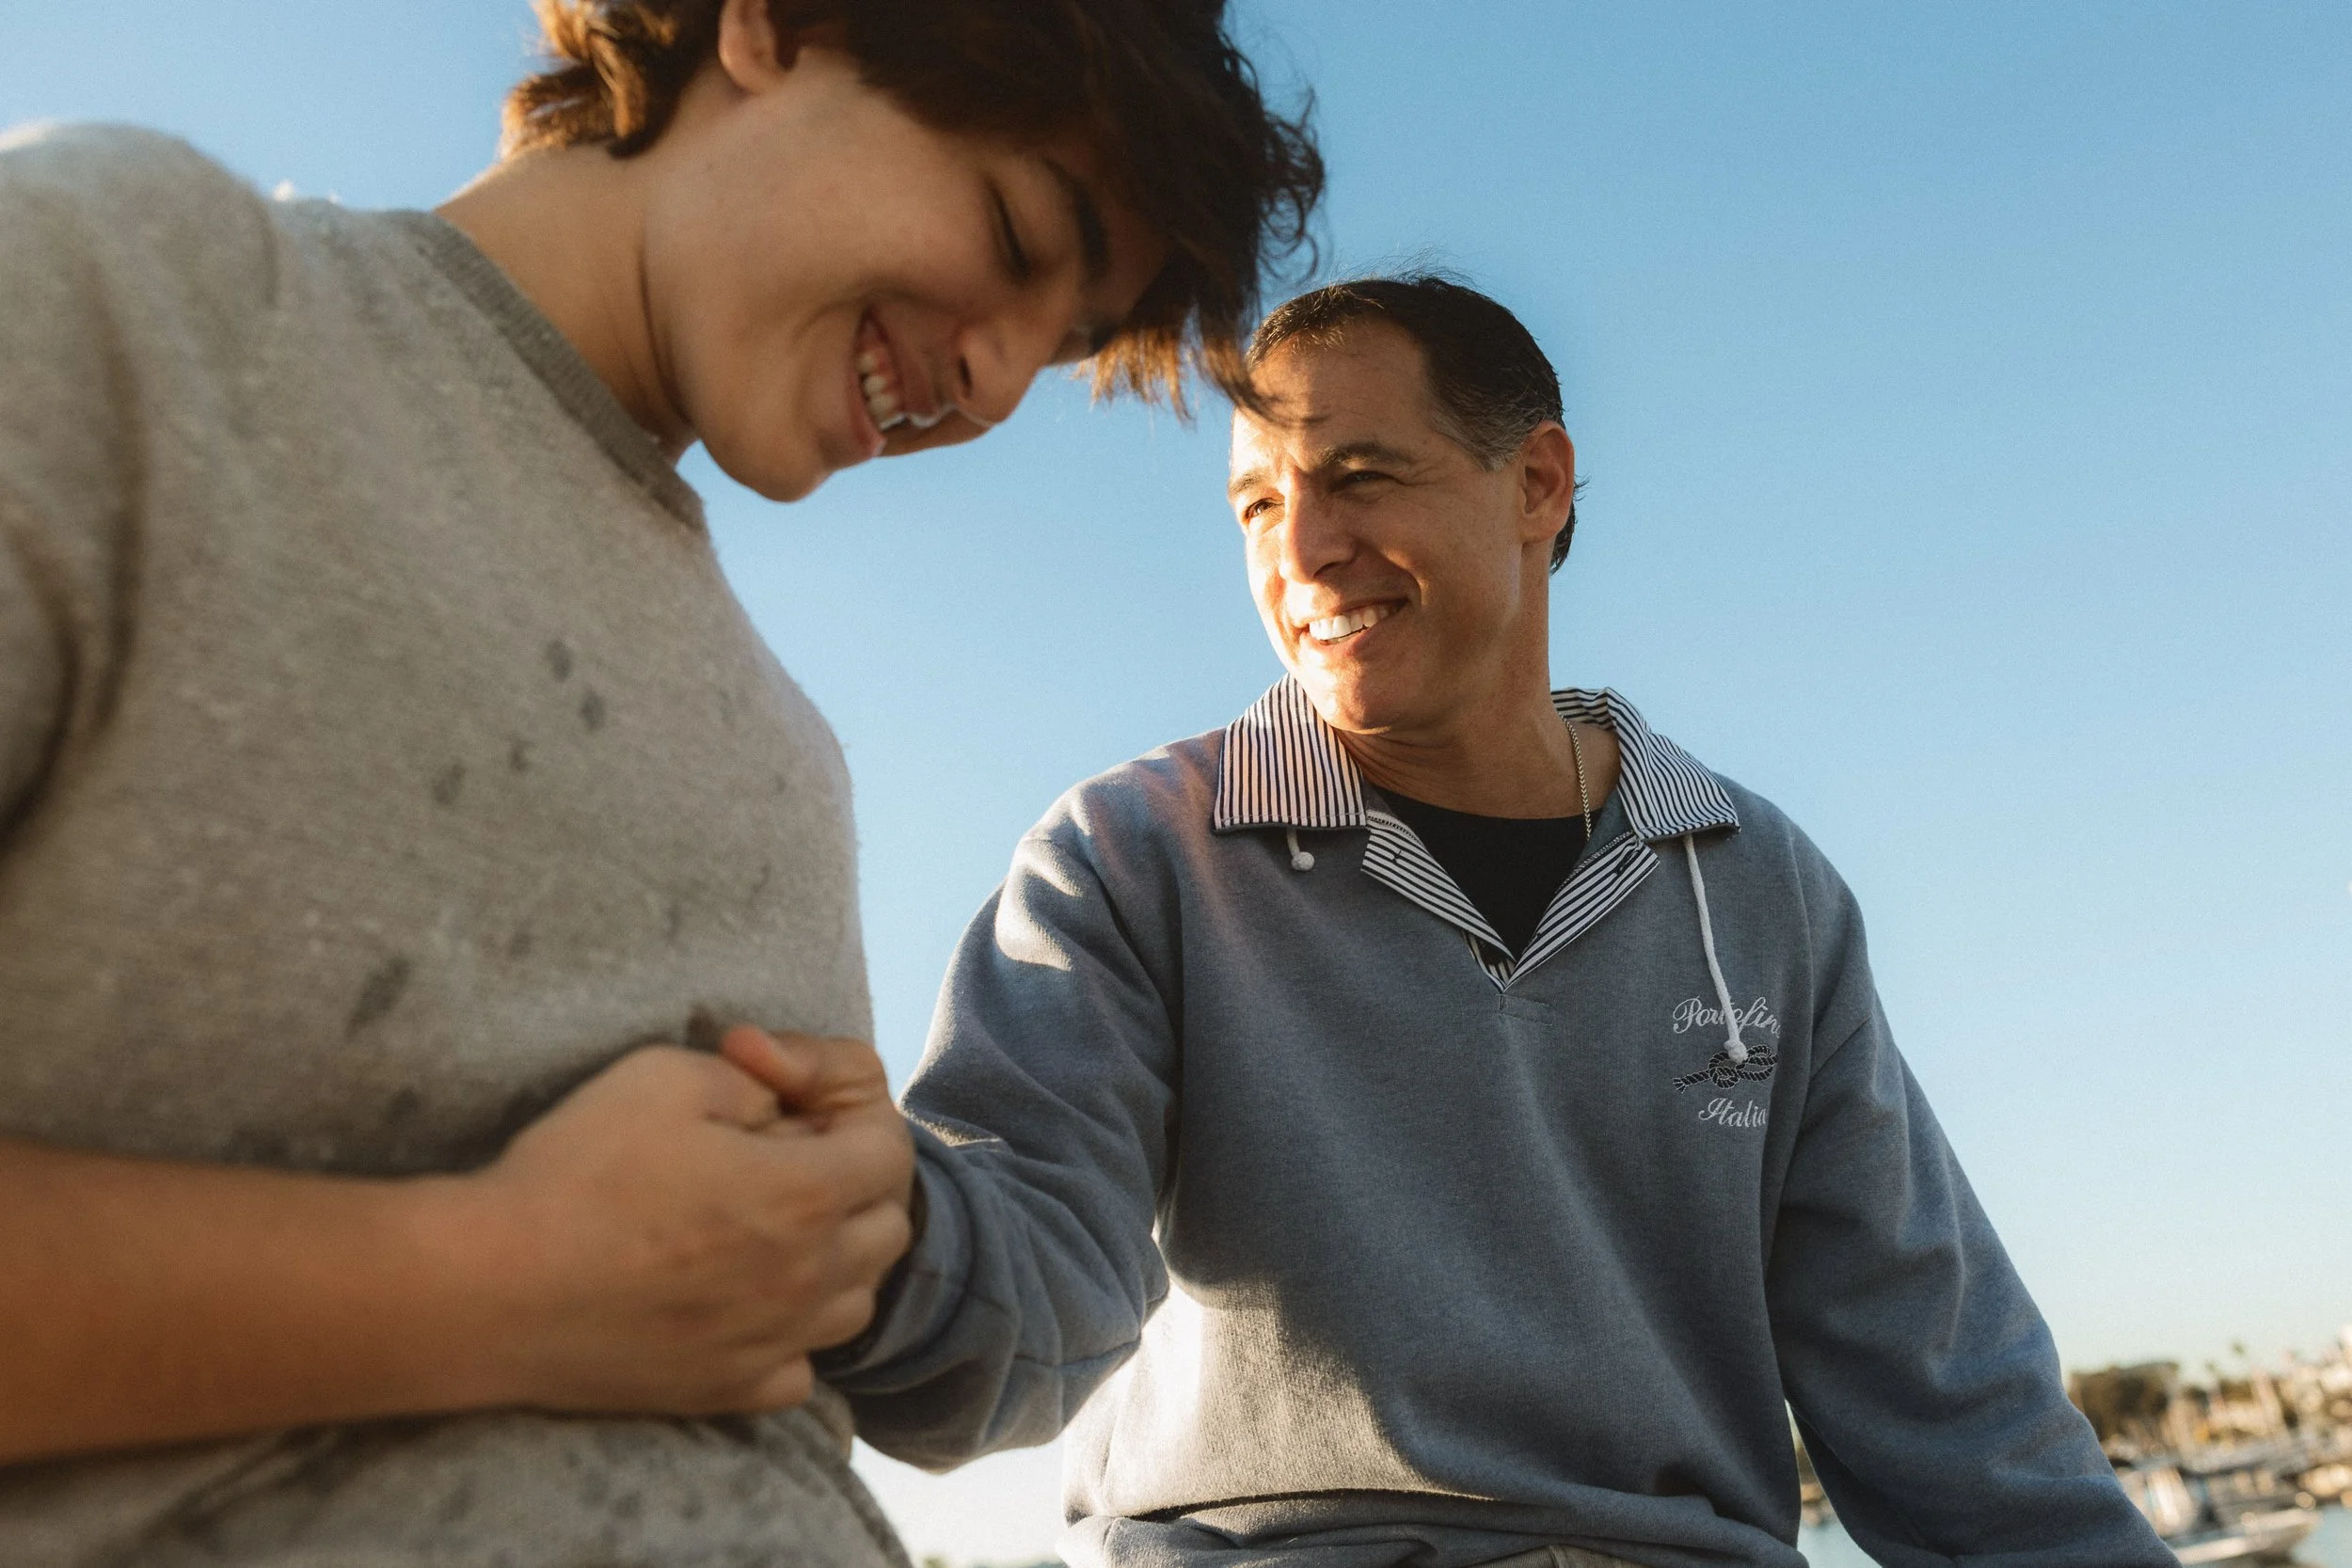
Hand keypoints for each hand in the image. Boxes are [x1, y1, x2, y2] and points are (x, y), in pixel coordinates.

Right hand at [447, 1041, 912, 1414]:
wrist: (490, 1290)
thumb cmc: (574, 1172)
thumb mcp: (665, 1075)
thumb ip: (752, 1079)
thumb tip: (781, 1104)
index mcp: (805, 1195)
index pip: (890, 1152)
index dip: (856, 1118)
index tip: (801, 1107)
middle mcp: (808, 1278)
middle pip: (888, 1227)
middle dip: (857, 1184)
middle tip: (789, 1159)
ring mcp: (772, 1344)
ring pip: (856, 1304)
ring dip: (837, 1260)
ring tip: (774, 1230)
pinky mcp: (727, 1392)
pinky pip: (800, 1369)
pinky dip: (792, 1336)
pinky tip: (746, 1305)